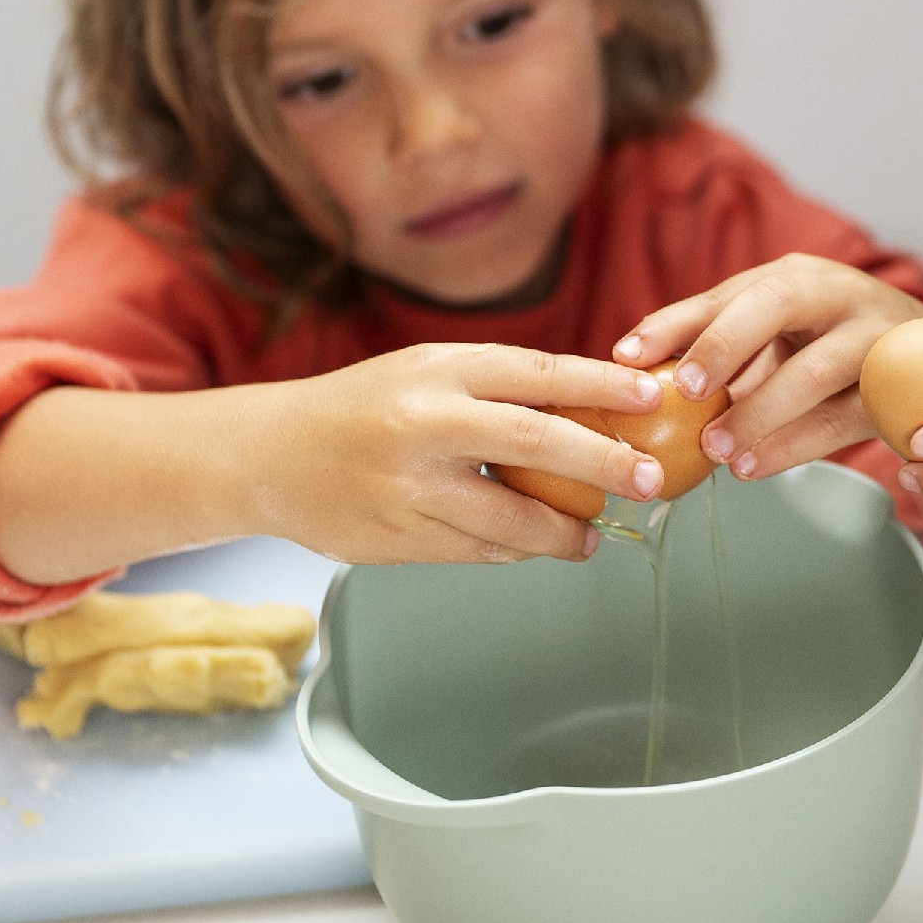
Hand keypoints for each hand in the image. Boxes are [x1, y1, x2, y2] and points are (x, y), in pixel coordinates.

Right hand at [255, 343, 664, 563]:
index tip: (652, 397)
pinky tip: (535, 544)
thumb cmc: (364, 406)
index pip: (537, 373)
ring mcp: (408, 487)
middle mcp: (422, 425)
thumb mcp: (428, 372)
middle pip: (535, 445)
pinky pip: (478, 551)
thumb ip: (499, 387)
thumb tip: (596, 407)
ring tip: (590, 533)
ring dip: (562, 530)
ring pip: (510, 518)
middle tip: (646, 480)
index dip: (602, 385)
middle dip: (603, 465)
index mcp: (436, 370)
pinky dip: (515, 549)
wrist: (271, 455)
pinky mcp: (398, 538)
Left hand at [613, 253, 922, 479]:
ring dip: (758, 412)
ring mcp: (873, 333)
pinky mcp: (901, 382)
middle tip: (684, 390)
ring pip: (811, 368)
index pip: (724, 294)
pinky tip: (755, 468)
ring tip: (716, 451)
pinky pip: (843, 417)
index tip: (626, 356)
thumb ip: (727, 353)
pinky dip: (795, 446)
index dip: (672, 323)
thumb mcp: (782, 339)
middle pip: (772, 303)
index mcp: (791, 277)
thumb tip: (643, 383)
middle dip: (722, 344)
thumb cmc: (840, 350)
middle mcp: (833, 291)